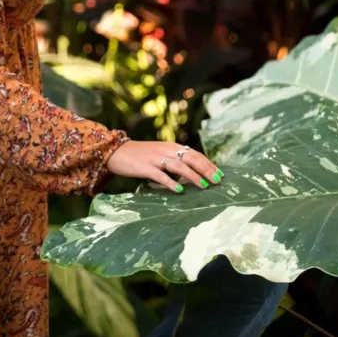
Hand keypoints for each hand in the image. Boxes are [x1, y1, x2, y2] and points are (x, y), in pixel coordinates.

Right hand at [106, 140, 222, 192]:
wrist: (116, 151)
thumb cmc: (140, 156)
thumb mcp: (160, 154)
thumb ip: (175, 161)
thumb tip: (192, 173)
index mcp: (171, 147)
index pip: (195, 154)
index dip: (208, 164)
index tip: (220, 174)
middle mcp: (166, 150)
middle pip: (191, 158)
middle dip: (206, 170)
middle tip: (217, 181)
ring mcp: (155, 159)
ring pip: (179, 166)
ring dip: (193, 176)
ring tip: (204, 186)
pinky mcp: (145, 167)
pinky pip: (160, 175)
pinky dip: (171, 182)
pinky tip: (179, 190)